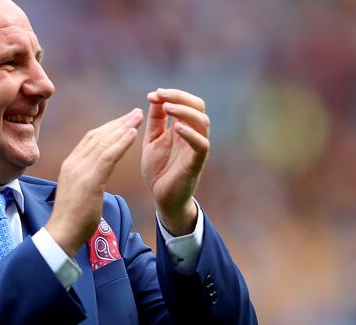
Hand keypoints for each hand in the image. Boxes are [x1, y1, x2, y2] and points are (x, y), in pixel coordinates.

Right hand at [46, 108, 143, 255]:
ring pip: (104, 142)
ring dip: (123, 127)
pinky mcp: (89, 180)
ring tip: (138, 116)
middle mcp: (73, 162)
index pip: (90, 139)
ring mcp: (80, 170)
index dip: (108, 127)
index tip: (124, 120)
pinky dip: (122, 142)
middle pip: (98, 135)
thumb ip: (86, 179)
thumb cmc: (72, 219)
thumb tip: (97, 177)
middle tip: (135, 112)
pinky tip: (134, 133)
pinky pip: (108, 156)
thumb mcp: (79, 192)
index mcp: (70, 164)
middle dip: (118, 122)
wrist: (62, 233)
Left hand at [141, 88, 209, 235]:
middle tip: (161, 95)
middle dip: (180, 96)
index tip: (153, 94)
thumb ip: (156, 121)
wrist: (162, 198)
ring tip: (167, 108)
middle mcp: (193, 135)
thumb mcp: (153, 140)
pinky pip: (201, 145)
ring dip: (184, 111)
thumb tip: (156, 97)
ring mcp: (196, 148)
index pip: (186, 102)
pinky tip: (176, 128)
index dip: (172, 94)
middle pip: (198, 106)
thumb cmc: (159, 170)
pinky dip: (191, 134)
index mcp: (183, 128)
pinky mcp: (196, 163)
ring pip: (202, 122)